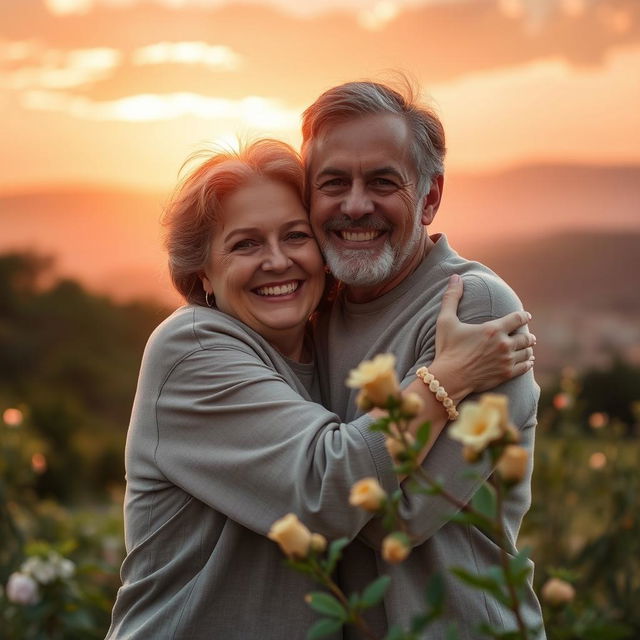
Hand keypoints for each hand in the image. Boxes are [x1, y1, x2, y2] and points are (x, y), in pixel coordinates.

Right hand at [430, 275, 534, 401]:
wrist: (449, 378)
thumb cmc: (447, 348)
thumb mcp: (445, 321)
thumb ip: (451, 297)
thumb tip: (455, 277)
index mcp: (493, 329)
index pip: (517, 318)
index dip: (523, 316)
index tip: (526, 316)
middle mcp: (503, 344)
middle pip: (525, 337)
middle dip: (527, 335)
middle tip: (528, 335)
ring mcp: (506, 360)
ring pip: (526, 352)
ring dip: (528, 349)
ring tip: (528, 347)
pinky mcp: (505, 374)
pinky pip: (524, 367)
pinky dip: (528, 363)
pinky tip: (528, 361)